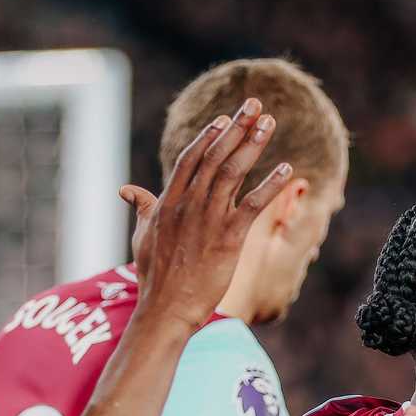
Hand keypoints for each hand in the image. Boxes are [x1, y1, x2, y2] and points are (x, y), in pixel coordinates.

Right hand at [120, 98, 290, 331]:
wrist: (165, 310)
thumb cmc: (154, 277)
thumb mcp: (142, 236)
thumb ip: (141, 207)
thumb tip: (127, 189)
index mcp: (168, 202)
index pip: (191, 158)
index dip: (210, 135)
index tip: (226, 118)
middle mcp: (188, 205)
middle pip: (215, 156)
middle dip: (237, 128)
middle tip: (256, 105)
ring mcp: (208, 220)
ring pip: (234, 172)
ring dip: (254, 144)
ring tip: (271, 123)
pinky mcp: (228, 239)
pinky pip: (254, 204)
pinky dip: (271, 184)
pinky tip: (288, 168)